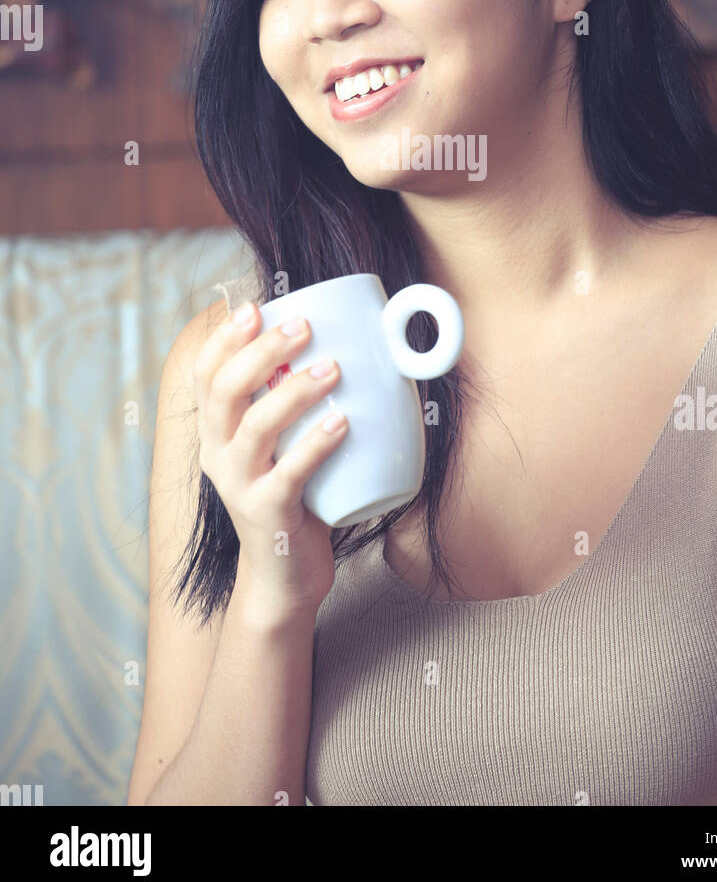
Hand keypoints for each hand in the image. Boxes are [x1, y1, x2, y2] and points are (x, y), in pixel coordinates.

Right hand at [194, 301, 348, 615]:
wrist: (284, 575)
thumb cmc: (293, 493)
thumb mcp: (281, 443)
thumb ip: (294, 401)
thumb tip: (345, 340)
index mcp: (216, 429)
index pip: (206, 373)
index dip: (225, 337)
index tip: (254, 306)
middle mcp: (217, 453)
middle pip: (225, 391)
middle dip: (262, 351)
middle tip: (303, 326)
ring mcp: (239, 485)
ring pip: (255, 428)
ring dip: (294, 391)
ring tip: (332, 368)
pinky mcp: (268, 514)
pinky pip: (290, 474)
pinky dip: (315, 444)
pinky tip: (341, 422)